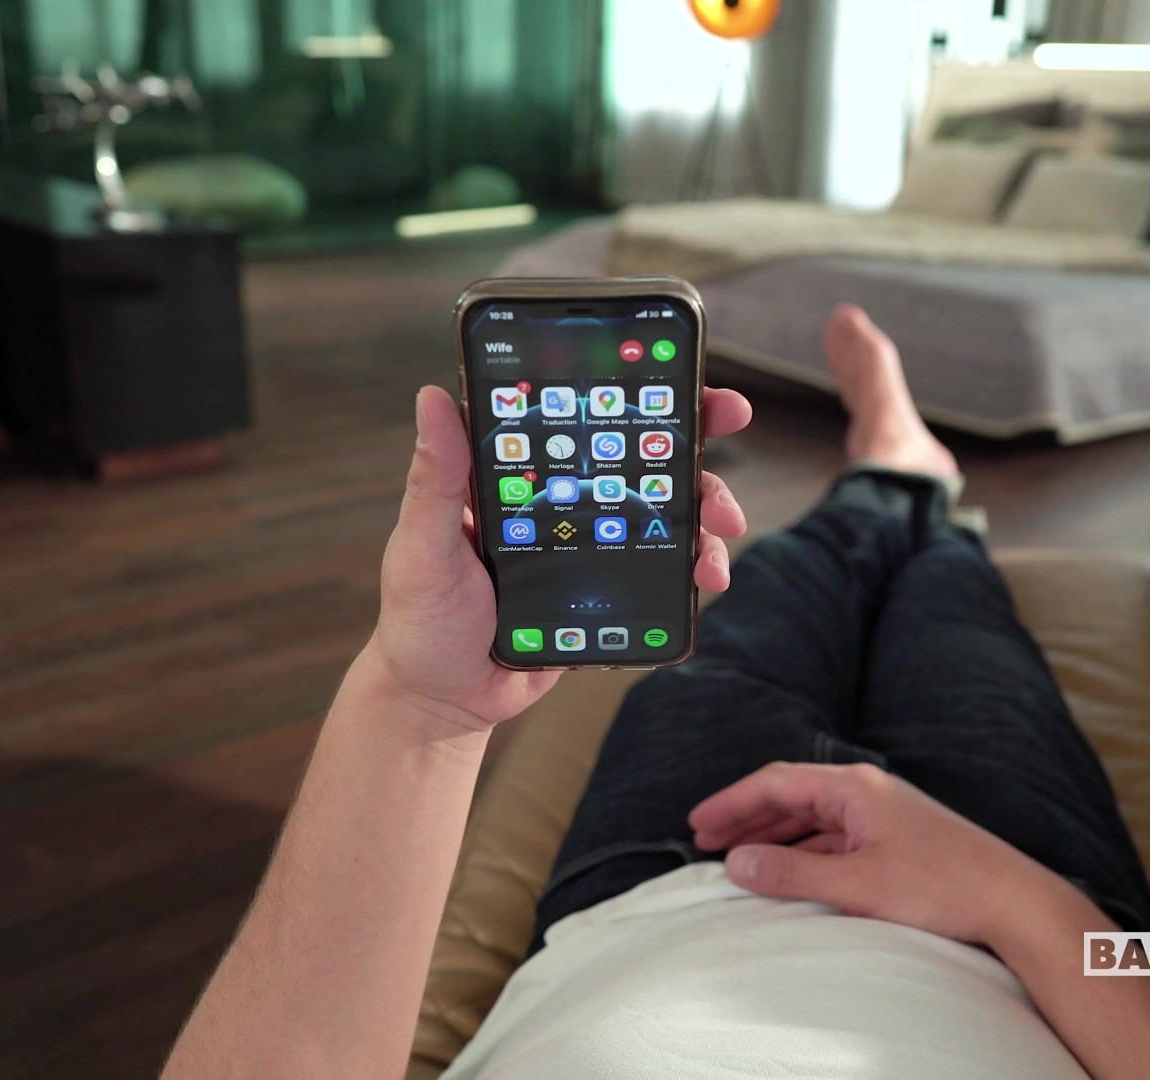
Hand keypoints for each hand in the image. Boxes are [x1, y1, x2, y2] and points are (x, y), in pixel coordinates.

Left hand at [363, 384, 752, 735]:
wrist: (446, 702)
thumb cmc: (420, 622)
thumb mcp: (423, 546)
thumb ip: (437, 480)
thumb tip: (433, 399)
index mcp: (516, 476)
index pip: (577, 415)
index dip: (627, 387)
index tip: (674, 370)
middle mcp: (560, 500)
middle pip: (636, 453)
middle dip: (692, 432)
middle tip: (730, 418)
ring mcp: (590, 543)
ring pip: (663, 509)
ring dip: (704, 508)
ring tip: (722, 528)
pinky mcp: (609, 588)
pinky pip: (663, 567)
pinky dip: (694, 566)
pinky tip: (708, 578)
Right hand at [690, 762, 1046, 944]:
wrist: (1012, 899)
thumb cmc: (942, 885)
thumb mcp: (857, 884)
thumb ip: (793, 872)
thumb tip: (738, 862)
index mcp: (855, 786)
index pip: (776, 781)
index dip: (731, 801)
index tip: (697, 824)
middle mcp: (867, 790)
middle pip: (791, 794)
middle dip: (746, 816)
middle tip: (704, 840)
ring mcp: (883, 814)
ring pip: (812, 818)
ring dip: (773, 834)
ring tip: (737, 856)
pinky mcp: (896, 838)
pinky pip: (833, 837)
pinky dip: (802, 850)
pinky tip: (788, 871)